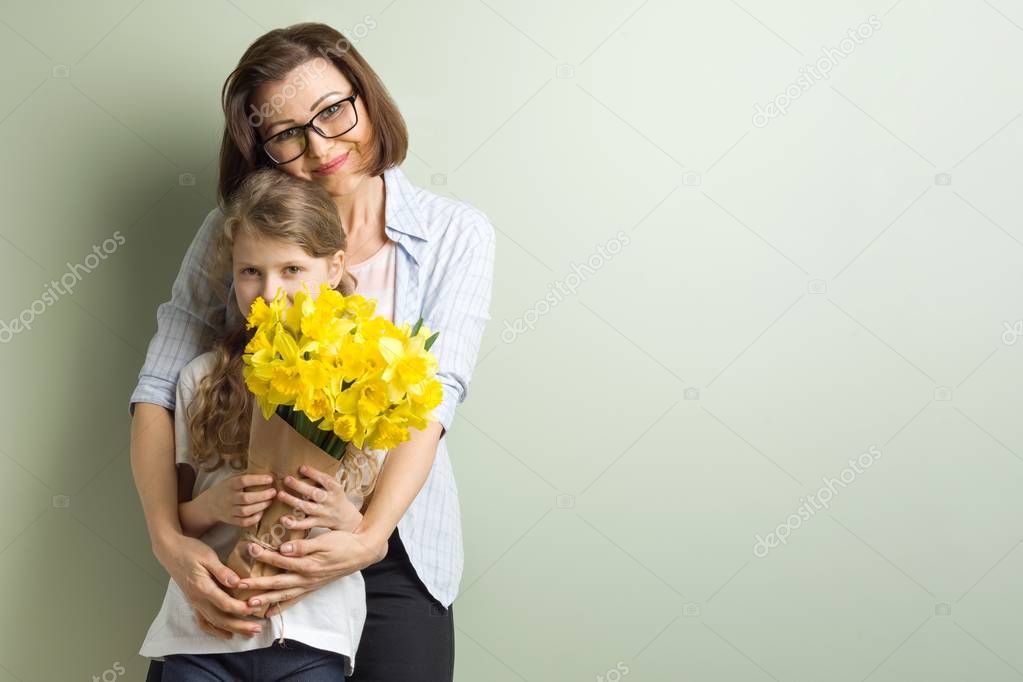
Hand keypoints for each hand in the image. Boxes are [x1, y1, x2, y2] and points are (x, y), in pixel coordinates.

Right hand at [155, 533, 268, 637]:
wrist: (170, 551)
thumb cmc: (190, 550)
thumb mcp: (208, 556)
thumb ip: (222, 571)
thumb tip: (237, 583)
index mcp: (202, 587)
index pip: (224, 604)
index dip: (240, 609)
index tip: (255, 609)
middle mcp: (197, 599)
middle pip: (220, 618)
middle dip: (240, 626)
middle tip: (257, 629)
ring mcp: (194, 602)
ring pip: (213, 623)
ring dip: (231, 630)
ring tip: (248, 634)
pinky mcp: (193, 602)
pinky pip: (202, 622)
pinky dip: (214, 630)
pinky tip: (226, 634)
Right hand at [194, 473, 276, 528]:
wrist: (208, 505)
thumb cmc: (226, 489)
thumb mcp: (231, 480)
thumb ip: (245, 478)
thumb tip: (267, 473)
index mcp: (229, 485)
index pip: (243, 481)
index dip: (257, 480)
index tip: (270, 479)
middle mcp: (229, 498)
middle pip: (246, 498)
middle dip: (262, 495)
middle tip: (273, 492)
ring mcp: (229, 510)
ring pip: (246, 511)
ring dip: (260, 507)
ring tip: (269, 501)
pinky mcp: (231, 520)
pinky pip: (244, 522)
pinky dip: (254, 519)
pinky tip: (261, 513)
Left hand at [236, 528, 388, 608]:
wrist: (363, 552)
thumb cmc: (344, 542)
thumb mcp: (325, 540)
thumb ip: (303, 546)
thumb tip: (282, 548)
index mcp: (308, 564)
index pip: (281, 560)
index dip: (264, 555)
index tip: (249, 549)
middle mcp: (307, 578)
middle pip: (277, 583)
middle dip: (256, 584)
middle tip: (238, 585)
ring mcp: (310, 585)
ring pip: (284, 595)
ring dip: (265, 600)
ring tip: (248, 605)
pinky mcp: (313, 587)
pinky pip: (295, 600)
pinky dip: (282, 607)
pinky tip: (269, 612)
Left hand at [276, 464, 363, 531]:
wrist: (347, 518)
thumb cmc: (336, 497)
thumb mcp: (335, 486)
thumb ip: (323, 479)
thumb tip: (302, 468)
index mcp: (335, 489)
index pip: (325, 480)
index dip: (313, 474)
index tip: (301, 468)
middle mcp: (330, 501)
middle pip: (314, 493)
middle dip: (300, 486)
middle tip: (287, 479)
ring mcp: (324, 513)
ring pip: (307, 507)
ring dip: (293, 501)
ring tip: (280, 494)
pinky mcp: (318, 523)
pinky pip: (305, 525)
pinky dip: (294, 523)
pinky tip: (283, 519)